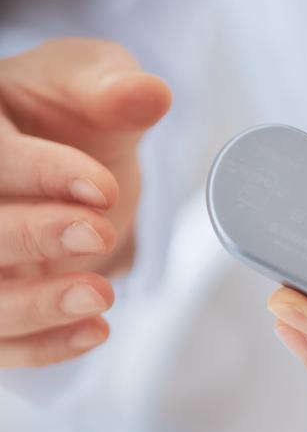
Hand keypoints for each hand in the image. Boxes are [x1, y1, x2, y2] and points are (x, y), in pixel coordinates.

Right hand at [0, 38, 170, 366]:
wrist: (75, 155)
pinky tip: (94, 332)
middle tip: (96, 235)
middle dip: (31, 237)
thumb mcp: (95, 84)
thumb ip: (114, 90)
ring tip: (101, 297)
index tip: (100, 189)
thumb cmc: (73, 111)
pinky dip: (41, 347)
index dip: (39, 175)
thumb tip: (151, 93)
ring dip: (33, 307)